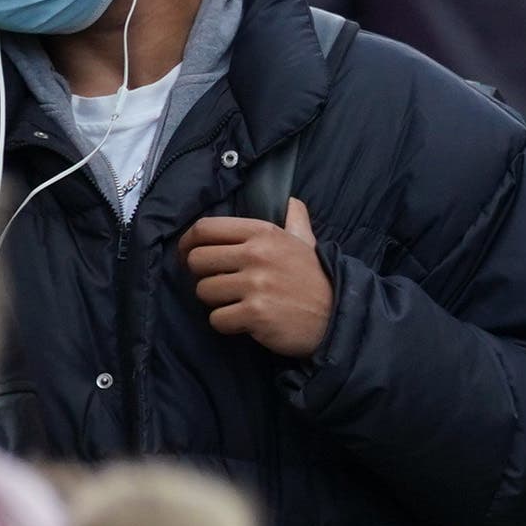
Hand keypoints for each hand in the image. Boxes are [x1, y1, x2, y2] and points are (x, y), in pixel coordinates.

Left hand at [182, 197, 335, 360]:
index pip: (205, 228)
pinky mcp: (255, 313)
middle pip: (197, 261)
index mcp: (264, 233)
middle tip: (221, 284)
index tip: (189, 256)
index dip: (188, 243)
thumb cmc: (315, 280)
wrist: (337, 316)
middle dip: (204, 276)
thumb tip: (291, 202)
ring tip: (239, 303)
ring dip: (217, 302)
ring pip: (204, 292)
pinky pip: (217, 319)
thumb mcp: (306, 244)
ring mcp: (256, 284)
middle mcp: (257, 254)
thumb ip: (295, 221)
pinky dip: (227, 324)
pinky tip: (246, 322)